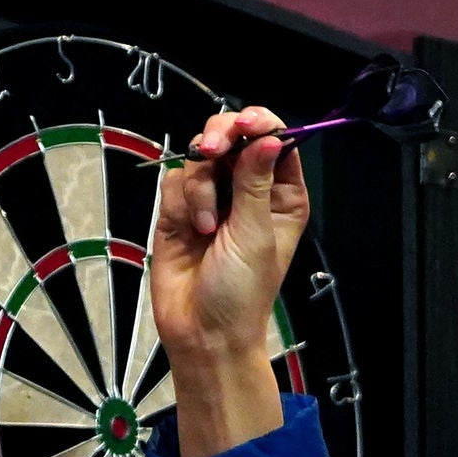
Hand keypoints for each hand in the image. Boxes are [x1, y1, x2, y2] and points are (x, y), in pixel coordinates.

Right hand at [149, 105, 306, 456]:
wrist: (202, 332)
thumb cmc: (242, 294)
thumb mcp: (256, 234)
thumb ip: (255, 181)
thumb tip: (267, 137)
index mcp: (282, 196)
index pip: (275, 141)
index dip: (260, 124)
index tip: (246, 125)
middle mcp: (249, 191)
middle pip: (233, 136)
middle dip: (220, 138)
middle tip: (212, 149)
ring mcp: (213, 198)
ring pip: (199, 158)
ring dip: (200, 188)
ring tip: (207, 226)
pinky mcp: (181, 209)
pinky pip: (175, 180)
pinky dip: (180, 202)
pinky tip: (190, 231)